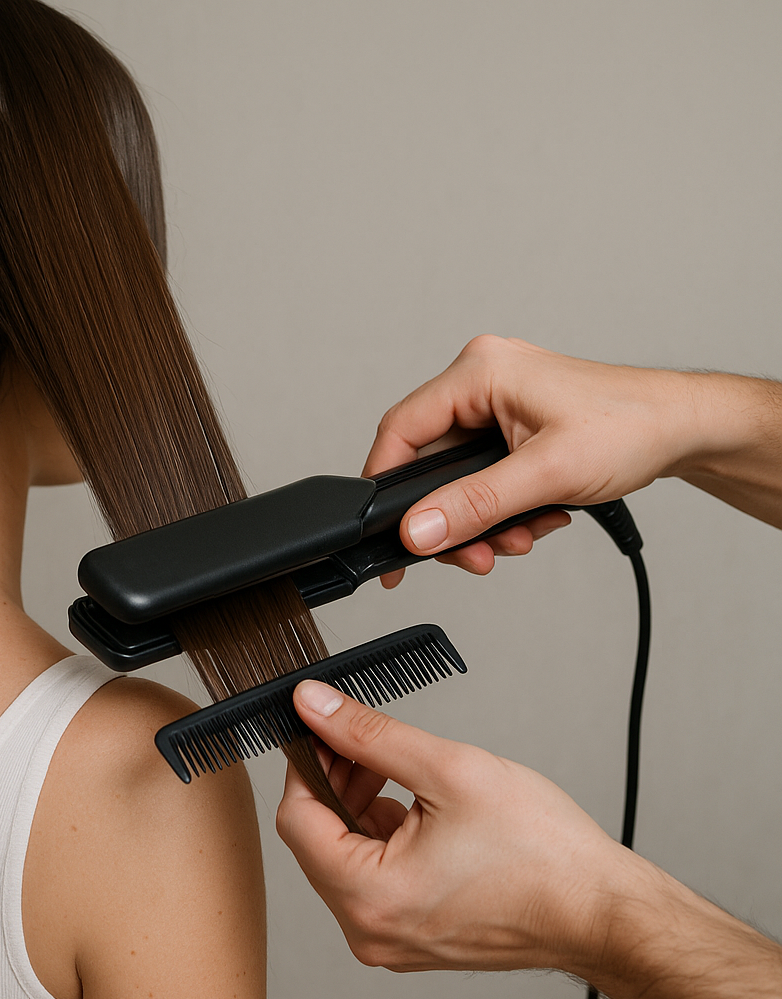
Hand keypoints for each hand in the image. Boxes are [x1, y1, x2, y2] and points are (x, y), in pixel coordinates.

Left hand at [276, 680, 781, 998]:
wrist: (603, 911)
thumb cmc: (545, 855)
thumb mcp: (449, 769)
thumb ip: (369, 734)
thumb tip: (315, 705)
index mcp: (369, 897)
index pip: (296, 818)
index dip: (308, 764)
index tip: (323, 730)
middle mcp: (371, 930)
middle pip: (317, 839)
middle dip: (337, 783)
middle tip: (364, 742)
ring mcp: (391, 939)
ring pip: (344, 858)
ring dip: (360, 807)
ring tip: (399, 772)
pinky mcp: (412, 937)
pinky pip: (373, 880)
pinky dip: (384, 839)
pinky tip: (416, 809)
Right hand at [365, 335, 697, 584]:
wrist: (687, 429)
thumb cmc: (634, 426)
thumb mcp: (547, 474)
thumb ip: (475, 505)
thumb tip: (419, 530)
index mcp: (479, 370)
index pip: (401, 428)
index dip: (386, 485)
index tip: (387, 533)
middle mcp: (483, 379)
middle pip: (430, 461)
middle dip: (453, 516)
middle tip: (471, 553)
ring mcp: (499, 402)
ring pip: (458, 475)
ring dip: (483, 518)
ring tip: (519, 537)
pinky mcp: (514, 424)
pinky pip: (483, 474)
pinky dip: (503, 506)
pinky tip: (534, 519)